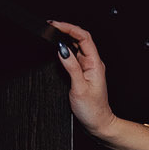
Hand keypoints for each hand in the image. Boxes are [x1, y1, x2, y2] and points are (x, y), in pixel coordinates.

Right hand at [48, 21, 115, 138]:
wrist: (99, 124)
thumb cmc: (93, 110)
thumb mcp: (79, 88)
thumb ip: (71, 67)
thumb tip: (62, 49)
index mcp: (95, 64)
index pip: (84, 37)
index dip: (69, 28)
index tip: (55, 25)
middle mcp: (92, 63)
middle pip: (80, 38)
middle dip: (65, 30)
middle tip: (50, 27)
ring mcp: (88, 68)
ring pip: (76, 46)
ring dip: (65, 38)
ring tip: (51, 34)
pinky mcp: (83, 73)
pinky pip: (74, 57)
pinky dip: (65, 50)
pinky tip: (57, 49)